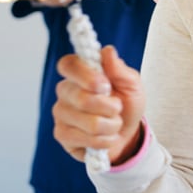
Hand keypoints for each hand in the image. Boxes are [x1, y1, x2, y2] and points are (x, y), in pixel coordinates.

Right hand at [52, 46, 145, 164]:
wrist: (128, 133)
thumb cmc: (127, 104)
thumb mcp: (132, 84)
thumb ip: (120, 69)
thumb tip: (107, 51)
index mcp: (80, 72)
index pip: (68, 65)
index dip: (85, 76)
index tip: (105, 85)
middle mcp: (65, 90)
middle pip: (81, 99)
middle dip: (111, 108)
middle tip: (118, 107)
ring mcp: (61, 113)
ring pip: (89, 123)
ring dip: (112, 126)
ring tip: (113, 123)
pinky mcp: (62, 135)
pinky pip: (86, 140)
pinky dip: (105, 140)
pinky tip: (105, 137)